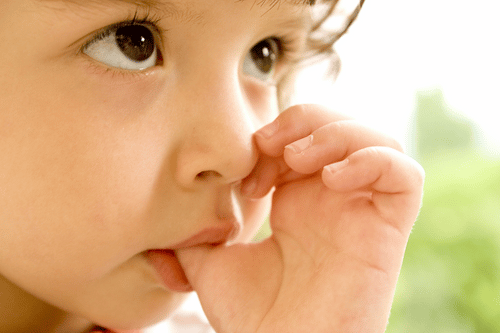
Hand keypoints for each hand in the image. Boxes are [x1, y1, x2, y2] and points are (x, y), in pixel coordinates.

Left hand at [177, 104, 424, 332]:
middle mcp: (334, 201)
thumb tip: (168, 216)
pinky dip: (373, 161)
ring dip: (336, 133)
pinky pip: (405, 176)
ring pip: (378, 140)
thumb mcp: (212, 264)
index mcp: (299, 202)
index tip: (245, 174)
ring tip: (300, 158)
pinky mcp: (389, 230)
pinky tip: (333, 179)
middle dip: (304, 122)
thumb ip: (195, 233)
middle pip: (341, 127)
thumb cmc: (253, 318)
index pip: (302, 139)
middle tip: (270, 146)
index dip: (274, 138)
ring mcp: (363, 212)